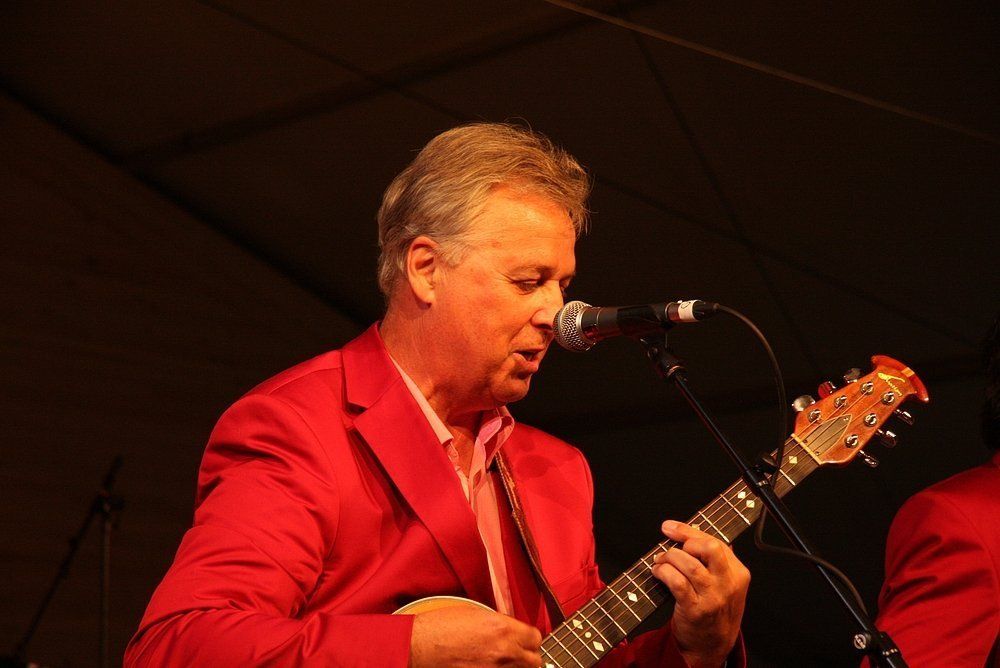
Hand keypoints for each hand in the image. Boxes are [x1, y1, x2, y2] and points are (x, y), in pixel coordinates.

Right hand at [409, 603, 542, 666]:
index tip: (523, 640)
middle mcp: (504, 651)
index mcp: (503, 628)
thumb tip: (511, 632)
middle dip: (527, 656)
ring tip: (502, 663)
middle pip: (534, 661)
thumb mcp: (475, 614)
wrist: (420, 646)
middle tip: (516, 654)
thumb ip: (499, 624)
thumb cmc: (441, 626)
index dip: (529, 639)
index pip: (535, 637)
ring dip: (515, 667)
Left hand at [651, 520, 749, 667]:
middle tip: (671, 549)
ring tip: (660, 561)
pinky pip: (677, 582)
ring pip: (689, 564)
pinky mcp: (696, 610)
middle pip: (709, 549)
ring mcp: (713, 597)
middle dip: (685, 542)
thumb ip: (714, 560)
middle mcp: (728, 584)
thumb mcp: (725, 584)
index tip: (670, 527)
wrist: (712, 645)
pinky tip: (658, 573)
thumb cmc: (715, 610)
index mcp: (738, 573)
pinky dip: (664, 573)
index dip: (688, 531)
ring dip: (669, 558)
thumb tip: (689, 532)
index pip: (715, 542)